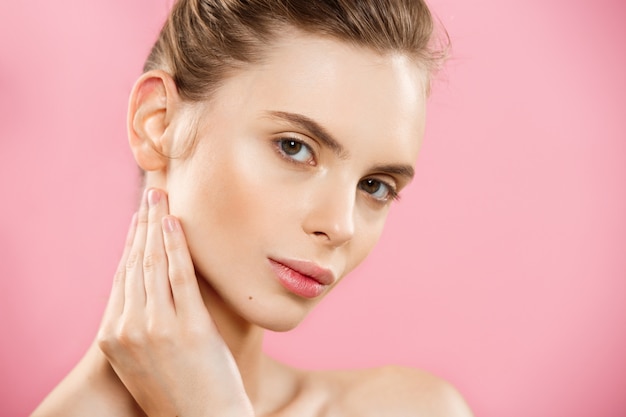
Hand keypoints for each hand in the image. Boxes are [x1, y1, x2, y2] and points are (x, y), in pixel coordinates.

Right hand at [97, 188, 253, 416]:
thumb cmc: (177, 392)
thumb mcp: (143, 361)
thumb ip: (139, 327)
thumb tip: (149, 294)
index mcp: (113, 337)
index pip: (121, 275)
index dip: (130, 241)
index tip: (138, 216)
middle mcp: (129, 329)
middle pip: (135, 263)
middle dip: (143, 223)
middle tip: (151, 193)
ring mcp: (158, 328)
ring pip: (153, 263)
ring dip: (158, 224)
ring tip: (162, 197)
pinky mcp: (189, 328)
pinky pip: (180, 277)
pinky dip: (176, 247)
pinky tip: (176, 223)